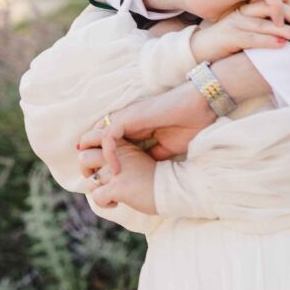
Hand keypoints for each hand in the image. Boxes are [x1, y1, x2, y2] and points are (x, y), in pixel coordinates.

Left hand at [78, 82, 215, 172]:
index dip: (102, 161)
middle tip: (93, 180)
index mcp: (134, 128)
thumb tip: (140, 172)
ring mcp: (125, 119)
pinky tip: (117, 170)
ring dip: (93, 158)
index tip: (103, 181)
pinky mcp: (128, 118)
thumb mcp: (166, 148)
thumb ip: (151, 156)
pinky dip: (109, 154)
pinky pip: (109, 137)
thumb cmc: (188, 126)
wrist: (199, 109)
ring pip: (95, 138)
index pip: (108, 145)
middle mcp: (125, 123)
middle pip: (94, 141)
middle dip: (90, 160)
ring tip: (97, 178)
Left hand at [79, 142, 156, 214]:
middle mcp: (118, 153)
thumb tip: (99, 166)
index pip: (93, 138)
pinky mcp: (118, 185)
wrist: (173, 189)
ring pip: (87, 175)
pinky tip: (117, 203)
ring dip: (93, 186)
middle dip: (85, 169)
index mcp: (122, 144)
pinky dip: (104, 203)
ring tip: (107, 192)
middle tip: (97, 179)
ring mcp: (117, 168)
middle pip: (83, 155)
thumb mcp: (138, 158)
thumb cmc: (156, 178)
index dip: (89, 151)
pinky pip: (96, 196)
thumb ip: (121, 156)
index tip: (95, 164)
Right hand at [191, 0, 289, 63]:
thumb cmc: (223, 38)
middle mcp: (240, 11)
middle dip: (288, 12)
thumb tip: (284, 26)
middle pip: (268, 6)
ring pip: (262, 22)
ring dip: (283, 27)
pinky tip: (281, 44)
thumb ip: (260, 20)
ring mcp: (234, 23)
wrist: (197, 46)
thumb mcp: (243, 24)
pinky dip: (267, 40)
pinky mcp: (229, 36)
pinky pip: (252, 37)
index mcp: (244, 6)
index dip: (286, 4)